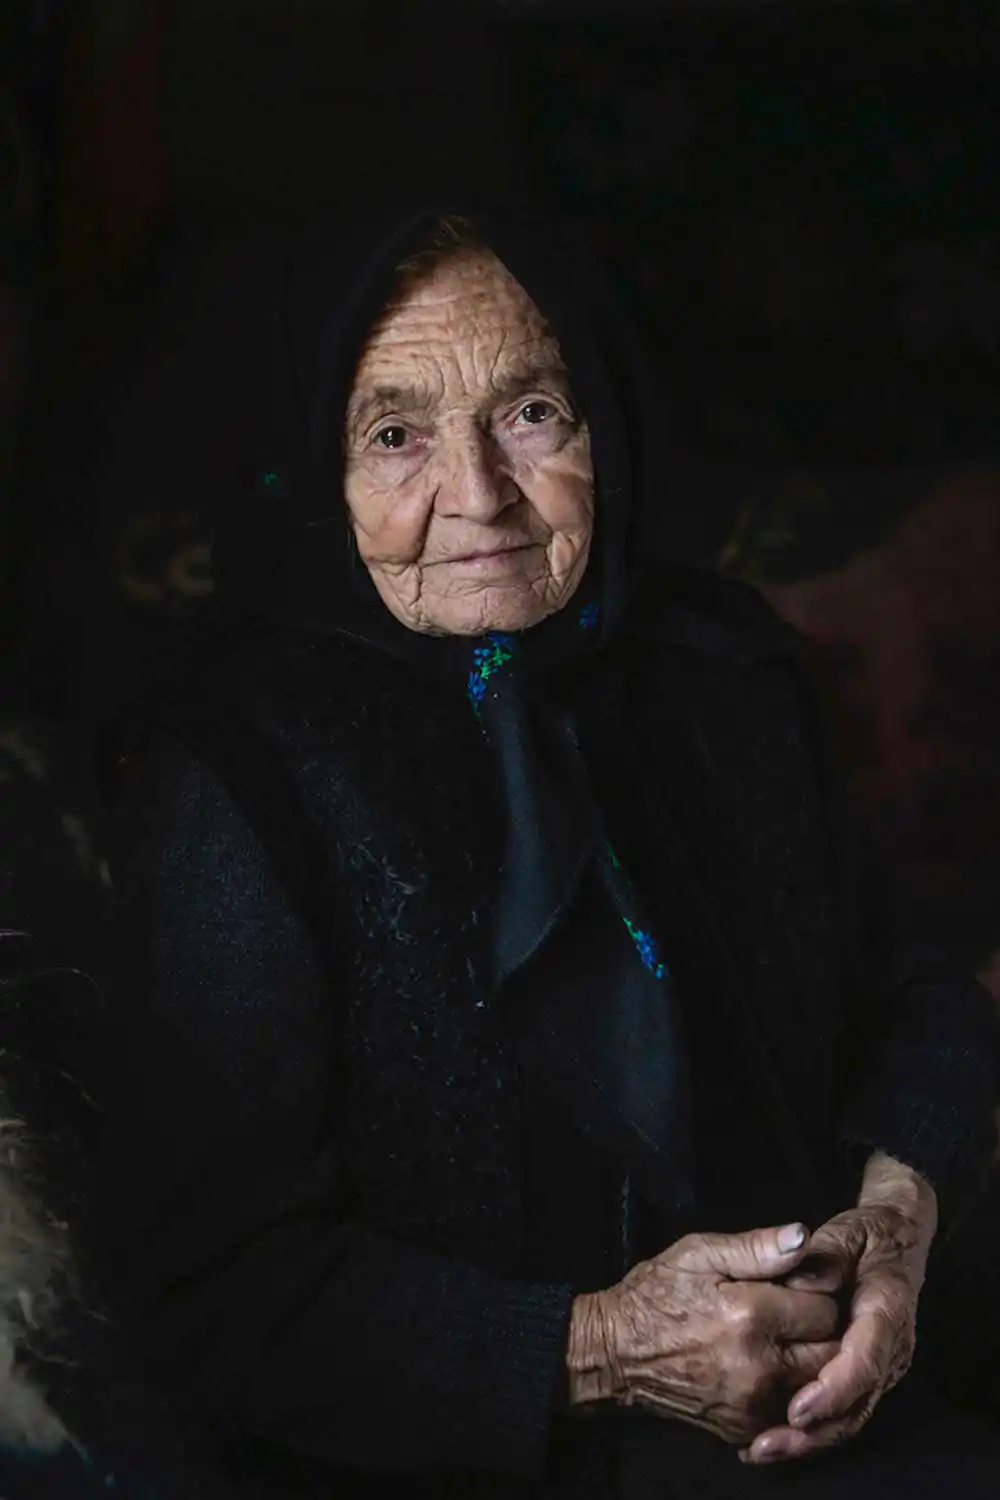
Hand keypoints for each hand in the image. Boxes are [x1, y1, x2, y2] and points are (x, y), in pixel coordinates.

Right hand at [566, 1222, 841, 1446]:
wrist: (617, 1353)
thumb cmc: (658, 1294)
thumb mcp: (699, 1253)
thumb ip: (756, 1247)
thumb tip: (803, 1236)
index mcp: (749, 1315)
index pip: (825, 1308)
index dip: (814, 1293)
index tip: (793, 1287)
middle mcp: (758, 1367)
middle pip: (830, 1352)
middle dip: (819, 1331)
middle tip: (793, 1315)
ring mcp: (751, 1405)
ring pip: (816, 1386)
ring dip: (809, 1363)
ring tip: (781, 1340)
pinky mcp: (744, 1430)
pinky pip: (791, 1412)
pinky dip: (788, 1392)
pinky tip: (765, 1368)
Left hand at [741, 1153, 937, 1465]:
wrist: (897, 1240)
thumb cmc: (867, 1235)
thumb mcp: (846, 1232)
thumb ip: (823, 1256)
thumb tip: (799, 1287)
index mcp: (887, 1310)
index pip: (865, 1359)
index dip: (833, 1389)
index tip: (798, 1408)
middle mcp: (890, 1348)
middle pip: (857, 1403)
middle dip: (814, 1430)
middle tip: (768, 1443)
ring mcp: (880, 1367)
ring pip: (849, 1416)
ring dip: (809, 1439)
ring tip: (763, 1449)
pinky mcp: (864, 1375)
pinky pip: (842, 1411)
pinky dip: (811, 1430)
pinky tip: (772, 1439)